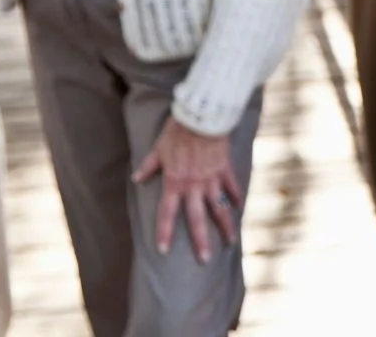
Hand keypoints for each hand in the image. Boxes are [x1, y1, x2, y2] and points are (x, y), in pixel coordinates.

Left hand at [132, 115, 243, 262]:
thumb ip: (149, 166)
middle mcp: (194, 185)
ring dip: (225, 226)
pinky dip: (235, 196)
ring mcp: (211, 179)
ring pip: (219, 208)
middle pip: (197, 218)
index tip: (163, 250)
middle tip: (204, 260)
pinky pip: (231, 186)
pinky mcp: (224, 169)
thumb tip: (136, 179)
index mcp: (175, 182)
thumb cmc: (178, 130)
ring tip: (229, 241)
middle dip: (201, 241)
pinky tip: (239, 205)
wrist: (202, 115)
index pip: (168, 212)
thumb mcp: (159, 148)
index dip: (165, 232)